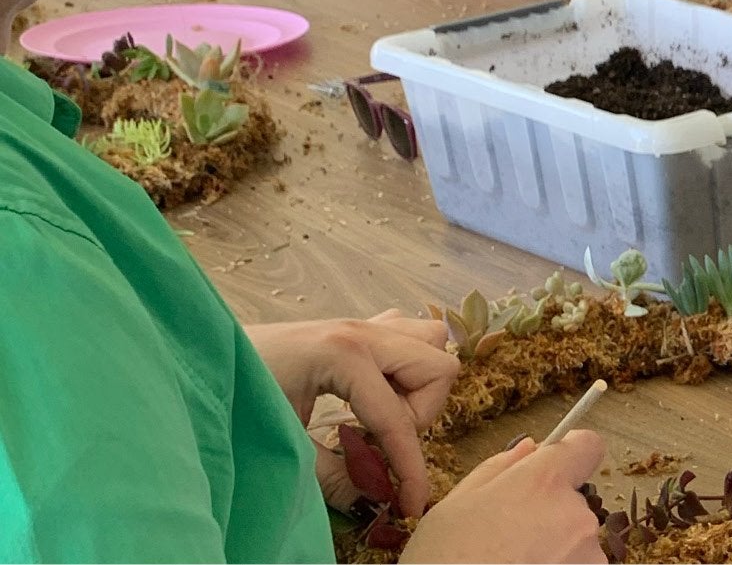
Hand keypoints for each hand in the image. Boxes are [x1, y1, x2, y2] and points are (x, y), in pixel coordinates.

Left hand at [245, 312, 458, 517]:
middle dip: (419, 415)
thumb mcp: (282, 444)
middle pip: (437, 368)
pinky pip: (408, 335)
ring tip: (383, 412)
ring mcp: (362, 323)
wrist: (199, 356)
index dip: (410, 469)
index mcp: (344, 355)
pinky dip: (405, 365)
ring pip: (430, 342)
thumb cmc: (234, 396)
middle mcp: (363, 332)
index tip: (410, 504)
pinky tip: (374, 391)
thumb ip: (332, 476)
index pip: (398, 419)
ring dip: (418, 383)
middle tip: (383, 443)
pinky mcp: (356, 325)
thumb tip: (373, 499)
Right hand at [402, 431, 606, 562]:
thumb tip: (528, 449)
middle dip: (550, 514)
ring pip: (577, 542)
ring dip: (555, 551)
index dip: (570, 456)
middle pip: (574, 502)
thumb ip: (499, 469)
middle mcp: (576, 515)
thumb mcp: (454, 506)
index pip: (586, 448)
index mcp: (544, 483)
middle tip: (511, 539)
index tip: (557, 466)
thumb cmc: (442, 560)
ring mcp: (587, 556)